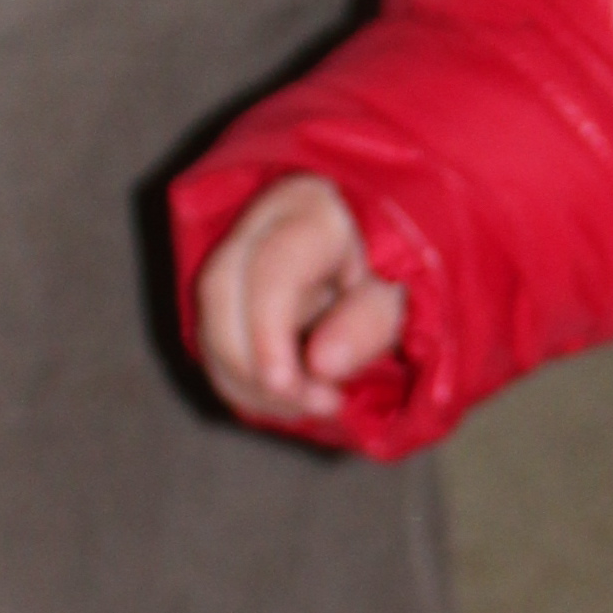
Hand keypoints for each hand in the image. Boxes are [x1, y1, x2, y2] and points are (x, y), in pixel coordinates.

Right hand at [194, 175, 407, 426]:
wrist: (383, 255)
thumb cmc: (400, 268)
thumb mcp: (404, 292)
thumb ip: (370, 322)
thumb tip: (321, 364)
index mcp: (311, 208)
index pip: (271, 267)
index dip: (268, 334)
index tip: (288, 387)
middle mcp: (260, 221)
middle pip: (220, 292)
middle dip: (254, 366)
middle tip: (318, 405)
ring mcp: (232, 252)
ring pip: (208, 320)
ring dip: (248, 381)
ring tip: (312, 404)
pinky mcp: (223, 290)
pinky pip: (211, 342)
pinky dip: (242, 382)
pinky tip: (286, 398)